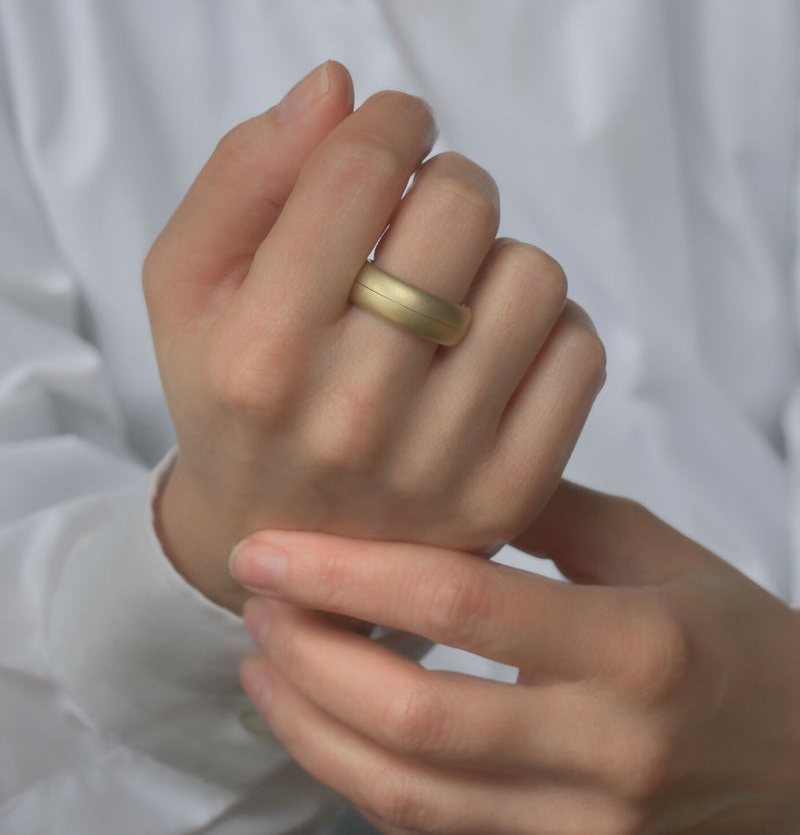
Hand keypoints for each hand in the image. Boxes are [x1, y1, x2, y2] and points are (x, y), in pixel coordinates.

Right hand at [145, 61, 604, 610]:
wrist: (281, 541)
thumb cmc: (230, 391)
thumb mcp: (187, 283)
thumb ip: (244, 174)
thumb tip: (338, 88)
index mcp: (260, 353)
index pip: (360, 173)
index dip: (392, 119)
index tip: (396, 126)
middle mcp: (354, 414)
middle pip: (461, 208)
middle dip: (446, 180)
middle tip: (421, 211)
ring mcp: (443, 462)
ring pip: (533, 274)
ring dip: (494, 257)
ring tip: (448, 291)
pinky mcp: (512, 491)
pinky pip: (582, 350)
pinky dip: (545, 325)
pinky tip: (489, 344)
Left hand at [233, 482, 799, 833]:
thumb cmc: (733, 641)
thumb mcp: (656, 550)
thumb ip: (548, 507)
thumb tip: (437, 468)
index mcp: (636, 645)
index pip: (465, 604)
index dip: (352, 573)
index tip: (272, 548)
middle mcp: (606, 748)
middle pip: (415, 714)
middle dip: (309, 654)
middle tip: (254, 599)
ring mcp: (583, 824)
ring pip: (407, 795)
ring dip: (311, 728)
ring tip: (261, 663)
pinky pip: (432, 831)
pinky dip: (356, 778)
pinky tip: (319, 722)